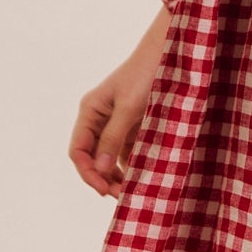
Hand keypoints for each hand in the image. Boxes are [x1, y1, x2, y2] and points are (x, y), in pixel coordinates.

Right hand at [69, 3, 174, 198]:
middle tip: (120, 197)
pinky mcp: (134, 125)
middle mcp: (99, 118)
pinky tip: (142, 177)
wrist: (172, 54)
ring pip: (110, 158)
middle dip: (103, 178)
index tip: (104, 190)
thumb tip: (100, 170)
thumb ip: (113, 137)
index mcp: (90, 111)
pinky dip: (132, 165)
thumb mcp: (129, 107)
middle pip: (92, 158)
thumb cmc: (146, 75)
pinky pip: (128, 151)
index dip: (88, 173)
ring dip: (117, 176)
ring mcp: (116, 123)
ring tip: (131, 192)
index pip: (78, 151)